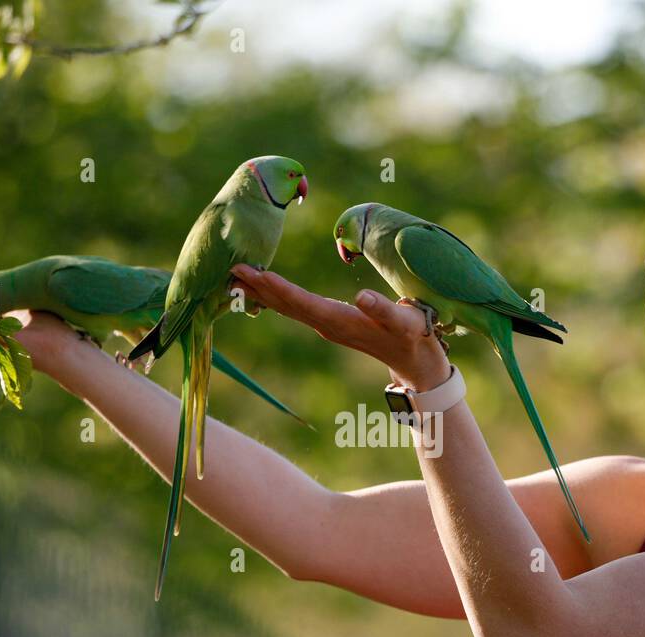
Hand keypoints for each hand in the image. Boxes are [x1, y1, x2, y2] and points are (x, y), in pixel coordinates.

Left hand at [229, 265, 451, 390]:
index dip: (278, 288)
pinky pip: (295, 307)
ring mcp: (325, 325)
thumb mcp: (404, 322)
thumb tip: (363, 297)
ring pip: (287, 307)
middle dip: (259, 287)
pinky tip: (263, 287)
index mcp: (339, 321)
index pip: (302, 302)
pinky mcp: (328, 322)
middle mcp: (326, 324)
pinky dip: (276, 295)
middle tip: (231, 269)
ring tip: (237, 276)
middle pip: (285, 304)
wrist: (414, 359)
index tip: (255, 274)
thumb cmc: (412, 336)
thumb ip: (384, 310)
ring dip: (262, 292)